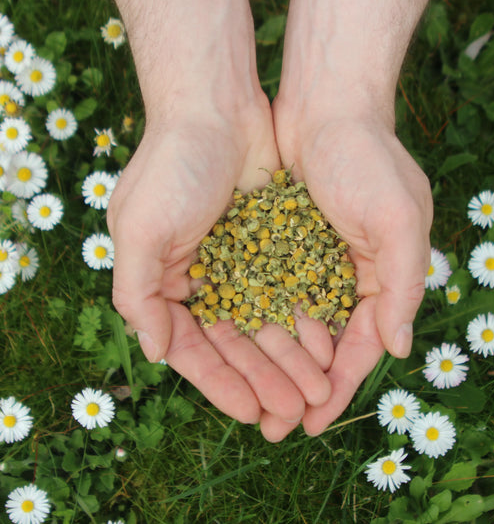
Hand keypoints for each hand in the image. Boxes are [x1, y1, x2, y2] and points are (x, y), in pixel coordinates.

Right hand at [107, 102, 331, 428]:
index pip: (194, 351)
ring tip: (315, 392)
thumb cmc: (173, 165)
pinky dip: (304, 319)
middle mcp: (202, 280)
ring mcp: (239, 264)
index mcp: (165, 284)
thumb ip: (137, 293)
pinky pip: (290, 291)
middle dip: (264, 380)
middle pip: (236, 345)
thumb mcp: (139, 227)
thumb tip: (154, 353)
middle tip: (293, 415)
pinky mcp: (272, 245)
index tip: (251, 415)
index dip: (222, 386)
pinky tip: (325, 346)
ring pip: (267, 324)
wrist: (215, 108)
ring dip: (289, 359)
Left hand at [271, 109, 432, 436]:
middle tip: (273, 426)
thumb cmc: (368, 160)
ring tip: (249, 400)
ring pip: (288, 325)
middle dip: (297, 385)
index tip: (312, 423)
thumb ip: (403, 284)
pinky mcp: (276, 243)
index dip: (337, 388)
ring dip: (270, 362)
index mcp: (379, 279)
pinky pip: (263, 291)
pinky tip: (234, 348)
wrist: (326, 107)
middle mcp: (343, 278)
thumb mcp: (398, 220)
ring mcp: (307, 262)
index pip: (359, 348)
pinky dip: (252, 320)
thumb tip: (399, 347)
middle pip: (319, 346)